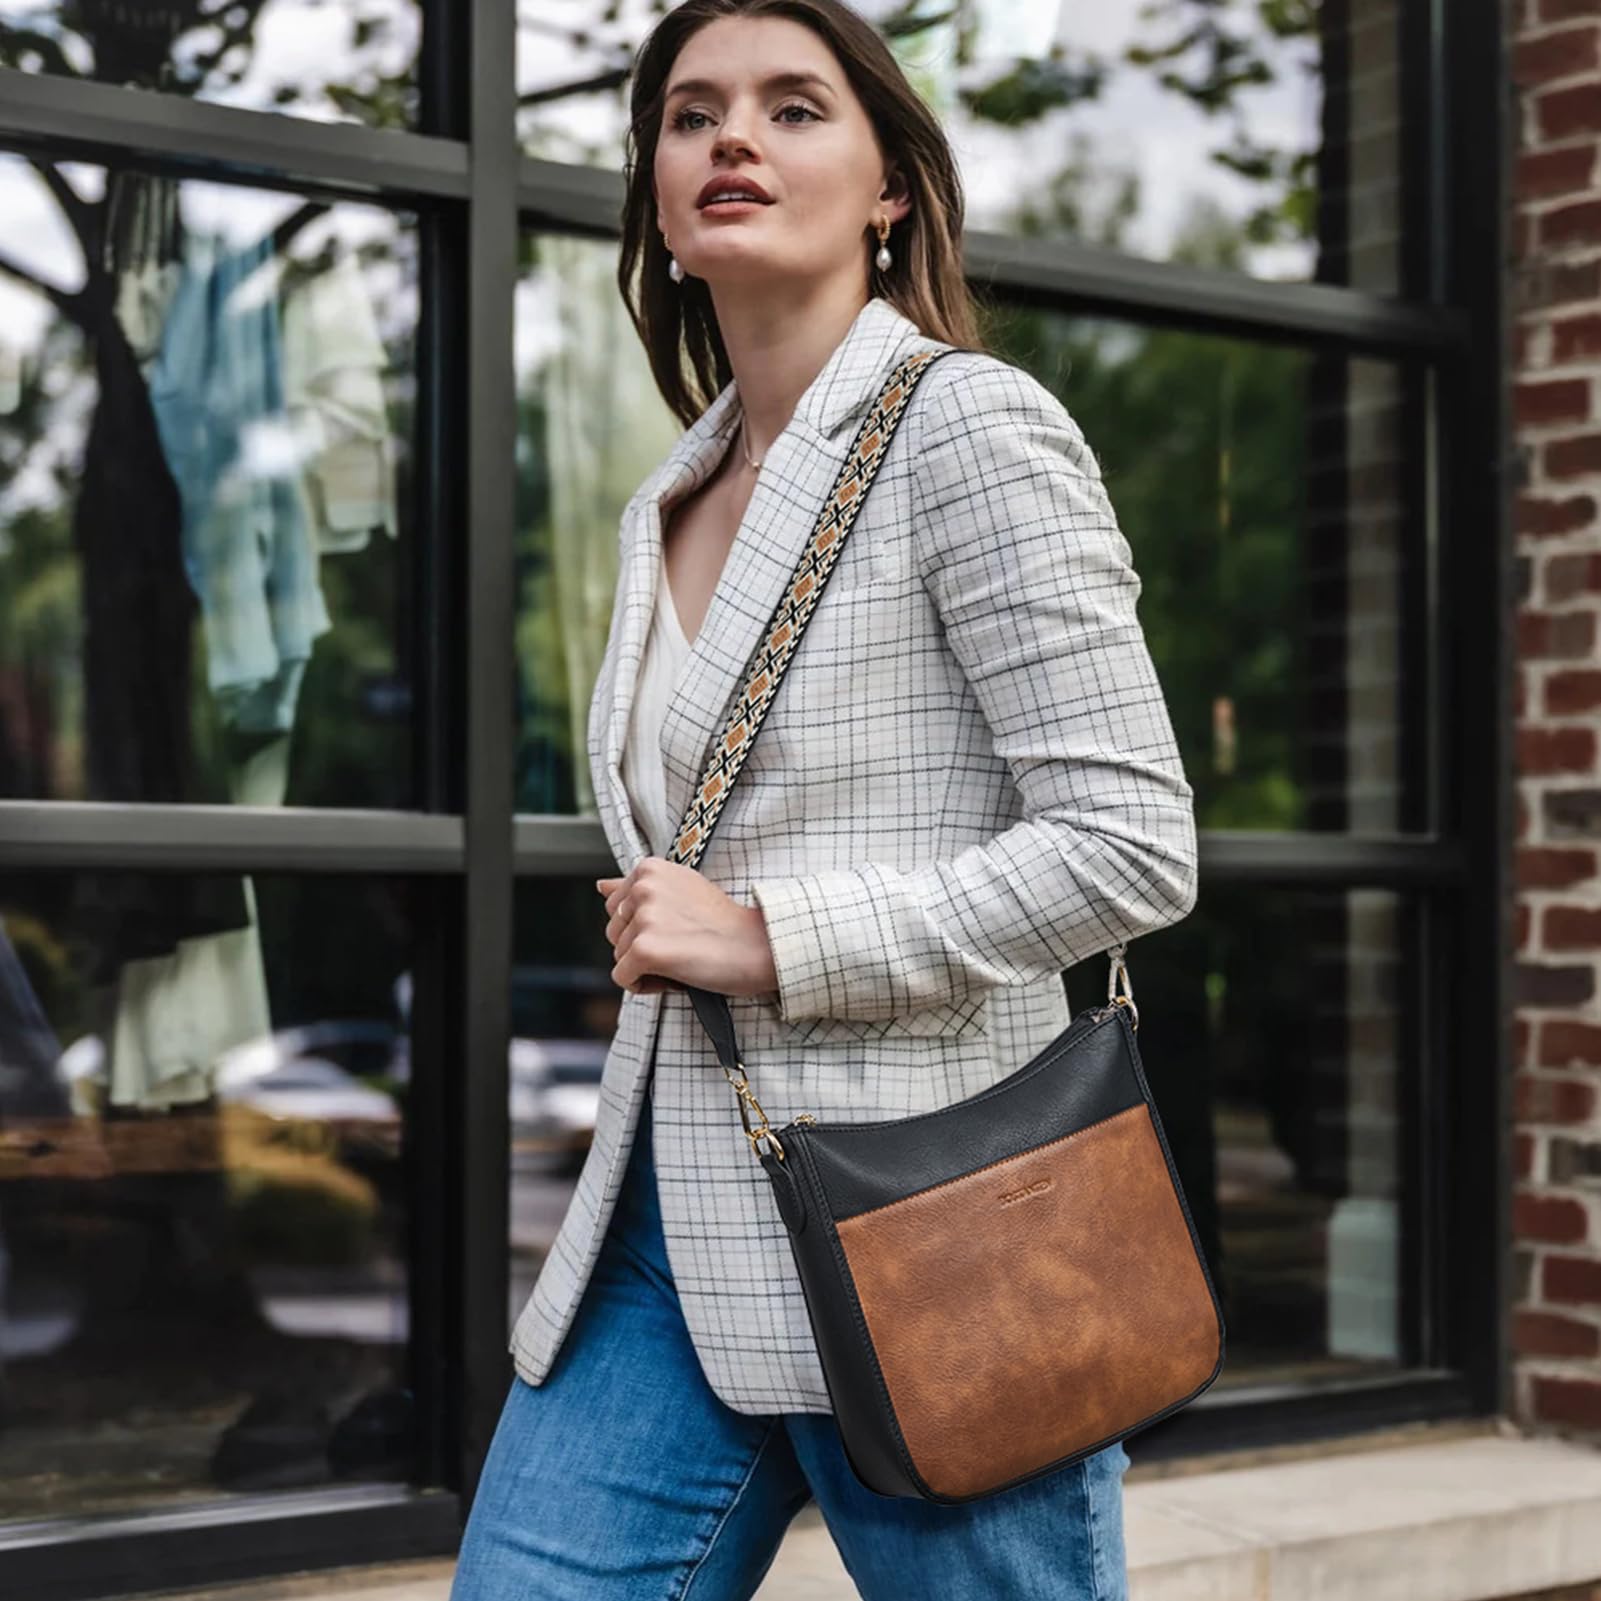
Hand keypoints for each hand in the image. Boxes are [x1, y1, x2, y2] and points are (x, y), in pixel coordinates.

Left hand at [597, 856, 778, 997]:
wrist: (758, 946)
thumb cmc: (724, 923)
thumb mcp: (681, 890)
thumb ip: (638, 888)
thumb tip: (600, 886)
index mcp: (649, 868)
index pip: (617, 907)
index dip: (645, 926)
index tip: (679, 926)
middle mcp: (643, 887)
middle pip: (614, 932)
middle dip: (642, 946)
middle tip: (683, 944)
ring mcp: (644, 918)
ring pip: (619, 956)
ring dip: (646, 967)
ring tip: (683, 957)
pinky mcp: (645, 949)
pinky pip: (623, 978)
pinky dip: (645, 985)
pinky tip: (675, 975)